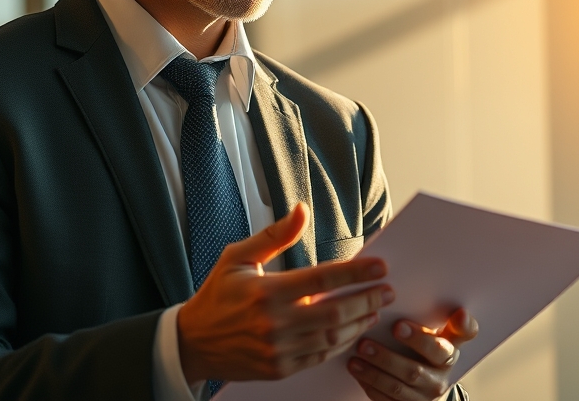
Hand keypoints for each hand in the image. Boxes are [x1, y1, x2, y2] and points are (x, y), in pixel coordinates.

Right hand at [177, 202, 393, 382]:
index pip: (322, 278)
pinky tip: (352, 331)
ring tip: (375, 309)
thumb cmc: (216, 295)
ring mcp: (278, 349)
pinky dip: (341, 343)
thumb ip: (274, 236)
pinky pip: (320, 356)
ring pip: (332, 337)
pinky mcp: (279, 368)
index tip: (380, 266)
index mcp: (267, 291)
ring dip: (359, 322)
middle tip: (387, 290)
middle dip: (367, 300)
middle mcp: (275, 322)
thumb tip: (301, 211)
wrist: (191, 342)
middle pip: (336, 311)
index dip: (357, 272)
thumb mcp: (238, 258)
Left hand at [348, 307, 479, 400]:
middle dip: (386, 358)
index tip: (397, 326)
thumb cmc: (432, 347)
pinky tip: (358, 373)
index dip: (420, 338)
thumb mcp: (445, 335)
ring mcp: (423, 398)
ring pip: (397, 388)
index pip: (440, 349)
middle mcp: (439, 380)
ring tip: (355, 359)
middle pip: (413, 371)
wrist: (430, 382)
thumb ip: (453, 323)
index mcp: (449, 355)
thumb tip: (462, 313)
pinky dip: (370, 387)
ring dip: (373, 374)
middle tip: (364, 343)